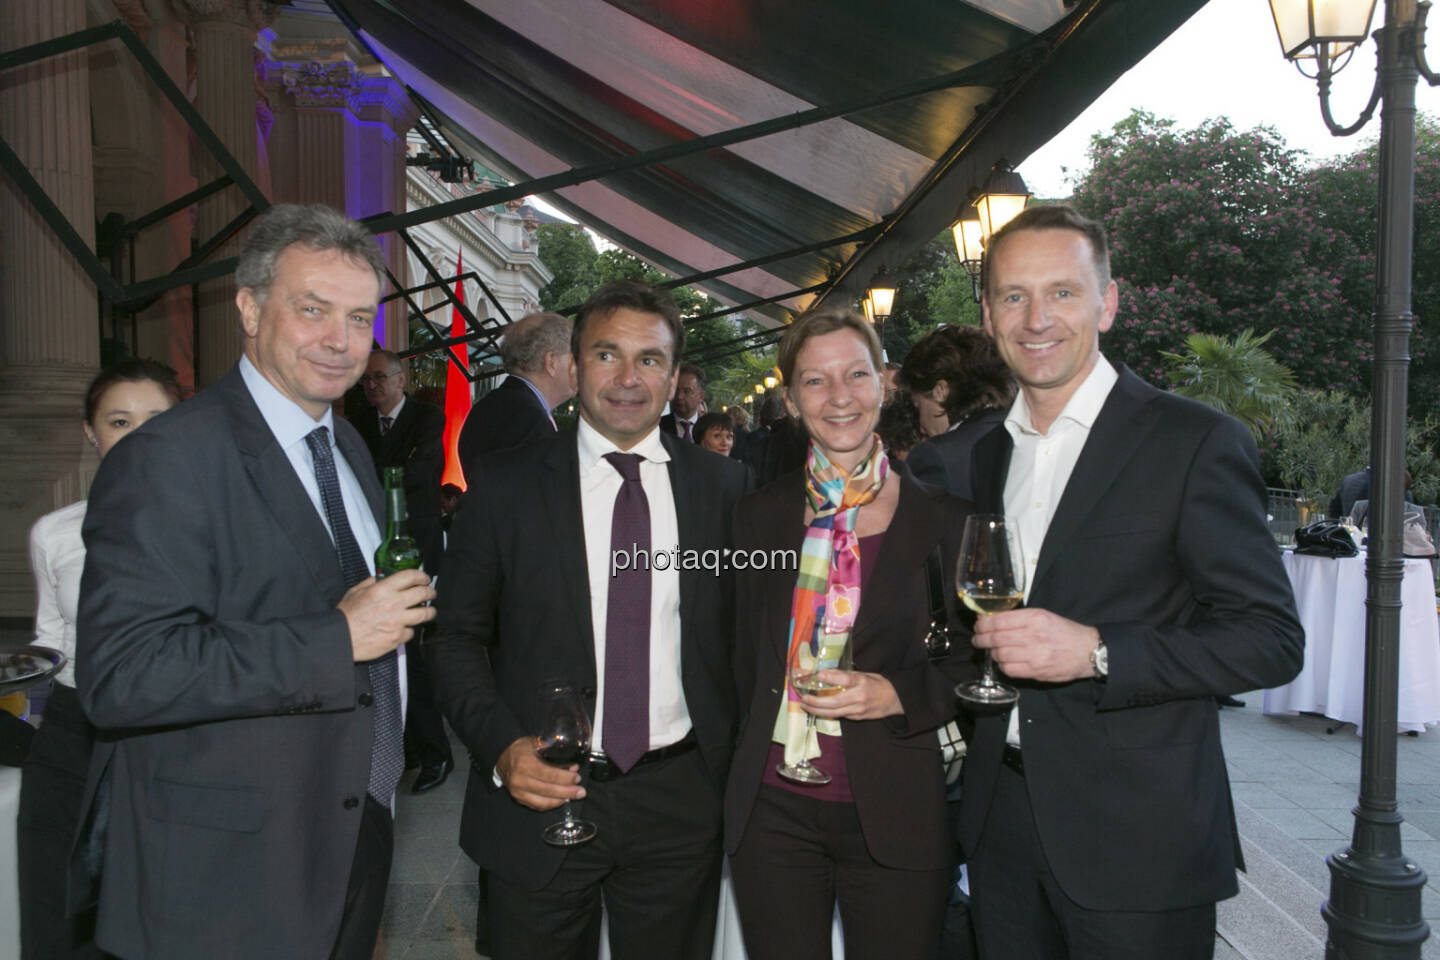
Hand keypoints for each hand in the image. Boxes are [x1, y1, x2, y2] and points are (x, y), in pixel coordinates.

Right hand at [338, 569, 435, 661]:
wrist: (340, 639)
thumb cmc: (345, 617)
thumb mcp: (355, 592)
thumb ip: (371, 583)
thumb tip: (382, 578)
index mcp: (382, 590)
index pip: (410, 576)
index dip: (421, 576)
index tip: (424, 578)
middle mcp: (393, 604)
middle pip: (423, 593)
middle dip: (430, 592)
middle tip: (431, 593)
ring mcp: (397, 622)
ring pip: (424, 614)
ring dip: (430, 611)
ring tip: (429, 611)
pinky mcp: (397, 637)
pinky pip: (411, 632)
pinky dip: (409, 630)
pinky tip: (405, 628)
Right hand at [496, 737, 585, 810]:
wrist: (500, 758)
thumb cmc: (519, 750)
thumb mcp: (533, 743)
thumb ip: (551, 750)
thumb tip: (571, 761)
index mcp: (524, 764)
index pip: (549, 775)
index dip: (565, 778)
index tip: (577, 778)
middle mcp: (520, 780)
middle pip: (548, 790)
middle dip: (568, 792)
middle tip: (581, 791)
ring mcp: (518, 792)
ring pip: (543, 802)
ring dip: (561, 800)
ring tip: (573, 796)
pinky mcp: (518, 799)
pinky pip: (537, 806)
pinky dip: (551, 805)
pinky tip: (561, 800)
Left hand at [798, 670, 902, 720]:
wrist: (895, 700)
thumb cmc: (879, 684)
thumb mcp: (865, 674)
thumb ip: (847, 675)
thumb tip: (826, 674)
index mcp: (862, 682)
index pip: (845, 679)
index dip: (830, 677)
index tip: (817, 675)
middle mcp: (860, 698)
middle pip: (834, 702)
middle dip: (816, 702)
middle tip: (804, 698)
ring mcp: (858, 710)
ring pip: (834, 713)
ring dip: (817, 710)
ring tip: (806, 706)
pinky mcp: (858, 718)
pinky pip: (840, 716)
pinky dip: (827, 713)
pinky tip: (818, 710)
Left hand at [971, 607, 1098, 682]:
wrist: (1087, 651)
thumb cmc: (1064, 632)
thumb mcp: (1043, 616)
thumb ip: (1019, 618)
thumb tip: (990, 620)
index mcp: (1035, 618)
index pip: (999, 620)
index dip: (983, 624)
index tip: (978, 625)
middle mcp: (1034, 635)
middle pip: (996, 638)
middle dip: (981, 639)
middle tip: (977, 639)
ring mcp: (1035, 655)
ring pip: (1000, 655)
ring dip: (992, 653)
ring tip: (992, 651)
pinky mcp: (1036, 671)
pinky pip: (1009, 670)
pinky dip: (1002, 666)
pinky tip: (1005, 662)